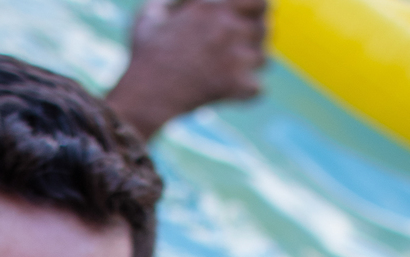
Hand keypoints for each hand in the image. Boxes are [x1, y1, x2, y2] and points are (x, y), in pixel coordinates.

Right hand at [106, 0, 268, 141]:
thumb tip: (179, 4)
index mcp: (213, 5)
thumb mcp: (149, 16)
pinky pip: (257, 90)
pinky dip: (246, 95)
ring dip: (249, 67)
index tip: (250, 22)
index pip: (261, 1)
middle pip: (265, 29)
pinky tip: (231, 95)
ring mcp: (234, 55)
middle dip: (255, 40)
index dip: (259, 12)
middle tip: (239, 53)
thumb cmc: (144, 57)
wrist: (145, 94)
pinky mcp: (234, 84)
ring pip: (262, 59)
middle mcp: (228, 25)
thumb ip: (170, 3)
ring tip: (228, 74)